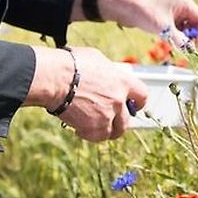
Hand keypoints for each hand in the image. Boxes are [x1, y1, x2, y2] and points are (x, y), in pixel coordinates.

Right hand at [32, 46, 147, 141]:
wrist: (55, 78)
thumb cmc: (71, 64)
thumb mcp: (97, 59)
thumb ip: (108, 73)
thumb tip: (108, 76)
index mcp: (123, 81)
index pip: (142, 96)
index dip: (135, 103)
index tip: (129, 105)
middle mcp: (119, 100)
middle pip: (127, 120)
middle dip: (118, 120)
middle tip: (107, 118)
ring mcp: (107, 116)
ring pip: (113, 132)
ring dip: (105, 129)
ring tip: (93, 123)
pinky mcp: (94, 128)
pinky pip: (97, 137)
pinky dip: (89, 134)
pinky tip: (80, 127)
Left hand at [100, 0, 197, 47]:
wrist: (123, 5)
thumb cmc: (144, 12)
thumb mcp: (163, 28)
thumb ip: (179, 39)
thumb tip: (190, 50)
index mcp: (185, 2)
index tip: (194, 48)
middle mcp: (182, 3)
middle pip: (195, 24)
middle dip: (191, 37)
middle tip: (184, 49)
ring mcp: (173, 8)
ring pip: (185, 26)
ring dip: (182, 37)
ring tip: (174, 44)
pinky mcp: (165, 14)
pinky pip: (176, 26)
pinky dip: (175, 34)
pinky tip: (168, 40)